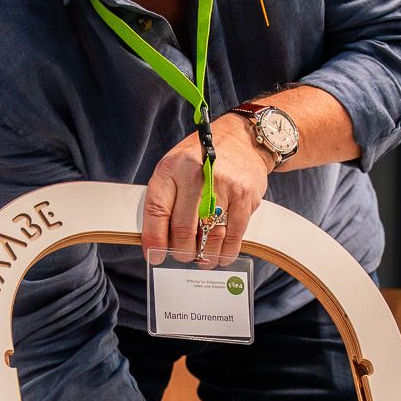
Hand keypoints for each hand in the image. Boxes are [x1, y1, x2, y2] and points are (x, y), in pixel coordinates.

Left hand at [142, 113, 270, 267]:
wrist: (241, 140)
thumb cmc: (201, 159)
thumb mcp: (174, 168)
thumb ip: (164, 199)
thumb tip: (158, 241)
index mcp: (172, 168)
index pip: (156, 210)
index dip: (154, 239)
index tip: (155, 256)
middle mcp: (196, 175)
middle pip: (183, 228)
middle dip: (182, 251)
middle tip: (183, 256)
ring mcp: (224, 186)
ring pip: (210, 236)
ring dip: (205, 256)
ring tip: (202, 260)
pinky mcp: (245, 196)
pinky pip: (234, 234)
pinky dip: (226, 252)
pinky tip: (221, 256)